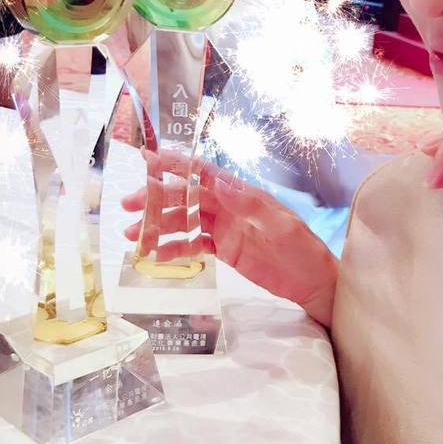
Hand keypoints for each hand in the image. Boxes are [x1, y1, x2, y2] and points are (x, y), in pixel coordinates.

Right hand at [121, 148, 338, 327]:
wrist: (314, 283)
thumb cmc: (303, 250)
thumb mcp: (281, 226)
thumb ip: (250, 205)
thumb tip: (220, 183)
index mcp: (243, 194)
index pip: (205, 174)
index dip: (177, 166)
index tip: (149, 160)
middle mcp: (231, 206)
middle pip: (188, 196)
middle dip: (157, 197)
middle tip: (128, 205)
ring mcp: (226, 227)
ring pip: (186, 219)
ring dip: (159, 224)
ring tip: (132, 234)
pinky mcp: (225, 249)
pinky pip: (194, 243)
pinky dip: (174, 246)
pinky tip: (155, 253)